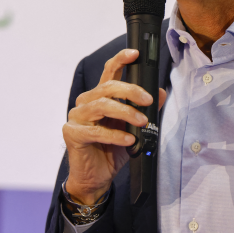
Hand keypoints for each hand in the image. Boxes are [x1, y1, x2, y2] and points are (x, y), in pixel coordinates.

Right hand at [62, 49, 166, 204]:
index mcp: (99, 97)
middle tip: (148, 101)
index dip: (120, 59)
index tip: (135, 53)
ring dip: (126, 112)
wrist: (96, 179)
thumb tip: (160, 93)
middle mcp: (85, 103)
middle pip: (108, 88)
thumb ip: (145, 110)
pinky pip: (95, 130)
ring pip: (102, 105)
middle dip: (131, 92)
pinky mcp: (72, 134)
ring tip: (142, 122)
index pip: (108, 72)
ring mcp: (76, 117)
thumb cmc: (112, 152)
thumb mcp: (133, 129)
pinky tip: (129, 140)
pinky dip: (115, 135)